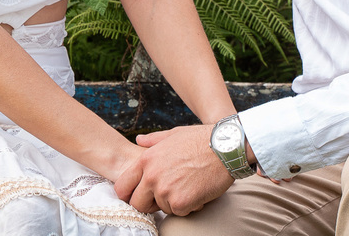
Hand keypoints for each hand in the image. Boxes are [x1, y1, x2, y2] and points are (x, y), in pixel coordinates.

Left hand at [114, 125, 232, 215]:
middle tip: (166, 196)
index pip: (123, 186)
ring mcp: (165, 190)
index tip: (139, 196)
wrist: (225, 147)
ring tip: (188, 186)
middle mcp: (152, 176)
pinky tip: (198, 191)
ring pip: (162, 209)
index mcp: (146, 160)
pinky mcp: (181, 202)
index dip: (129, 194)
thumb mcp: (172, 135)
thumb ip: (153, 140)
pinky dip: (189, 206)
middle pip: (137, 204)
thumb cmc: (200, 139)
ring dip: (174, 203)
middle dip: (150, 204)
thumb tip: (139, 140)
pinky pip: (179, 212)